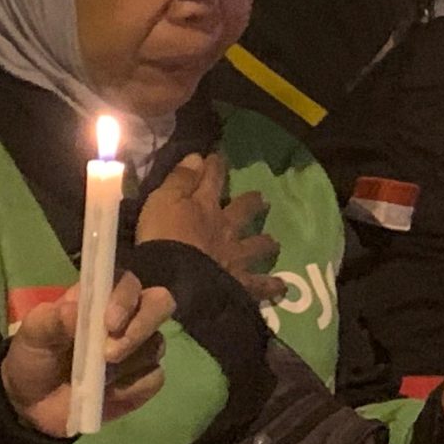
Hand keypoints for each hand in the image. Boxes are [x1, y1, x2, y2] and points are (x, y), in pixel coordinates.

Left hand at [1, 272, 174, 435]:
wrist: (32, 404)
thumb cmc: (35, 356)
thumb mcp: (32, 335)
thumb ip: (50, 319)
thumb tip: (75, 310)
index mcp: (102, 296)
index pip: (129, 282)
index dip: (125, 298)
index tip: (109, 322)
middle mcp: (129, 316)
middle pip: (161, 303)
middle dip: (142, 326)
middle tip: (110, 353)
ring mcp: (140, 349)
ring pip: (157, 344)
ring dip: (128, 364)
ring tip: (97, 379)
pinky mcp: (143, 380)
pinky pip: (154, 378)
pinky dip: (132, 388)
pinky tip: (108, 393)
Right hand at [136, 152, 285, 302]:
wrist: (175, 280)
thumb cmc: (162, 238)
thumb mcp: (162, 201)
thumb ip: (179, 180)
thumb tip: (198, 157)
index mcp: (205, 206)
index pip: (212, 179)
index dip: (215, 166)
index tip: (218, 156)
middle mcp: (226, 227)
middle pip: (244, 210)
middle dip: (252, 202)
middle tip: (262, 199)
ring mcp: (236, 255)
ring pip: (257, 245)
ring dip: (266, 243)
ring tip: (274, 242)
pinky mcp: (240, 282)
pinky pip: (260, 284)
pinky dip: (271, 286)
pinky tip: (281, 286)